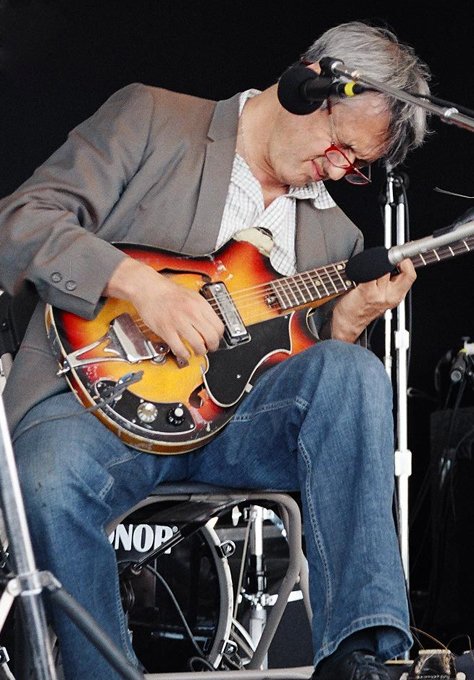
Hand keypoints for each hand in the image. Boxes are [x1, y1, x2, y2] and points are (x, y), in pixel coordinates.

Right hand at [105, 256, 224, 361]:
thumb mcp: (191, 296)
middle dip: (212, 347)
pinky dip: (184, 355)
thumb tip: (211, 324)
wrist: (147, 288)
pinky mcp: (166, 330)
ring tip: (197, 351)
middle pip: (211, 337)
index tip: (215, 339)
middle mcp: (191, 312)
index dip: (218, 337)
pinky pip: (180, 348)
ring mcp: (178, 322)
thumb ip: (202, 309)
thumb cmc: (167, 292)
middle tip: (208, 348)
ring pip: (198, 345)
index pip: (219, 326)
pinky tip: (184, 353)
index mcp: (199, 304)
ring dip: (200, 352)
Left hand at [331, 258, 415, 342]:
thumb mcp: (382, 297)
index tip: (399, 257)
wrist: (347, 324)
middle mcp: (390, 296)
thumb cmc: (360, 309)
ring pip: (384, 268)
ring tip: (366, 268)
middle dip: (393, 260)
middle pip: (402, 270)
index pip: (411, 275)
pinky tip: (358, 270)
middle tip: (384, 259)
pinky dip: (364, 267)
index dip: (406, 262)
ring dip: (375, 264)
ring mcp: (379, 294)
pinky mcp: (366, 292)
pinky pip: (370, 272)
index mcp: (396, 296)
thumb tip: (390, 263)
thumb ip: (389, 282)